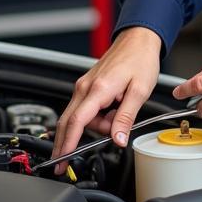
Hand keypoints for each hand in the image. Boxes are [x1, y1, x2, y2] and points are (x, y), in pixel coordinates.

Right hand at [51, 27, 161, 172]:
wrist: (138, 40)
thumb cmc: (140, 60)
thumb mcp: (139, 92)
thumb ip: (126, 118)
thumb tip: (118, 139)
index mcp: (98, 89)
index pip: (76, 122)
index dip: (66, 144)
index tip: (61, 160)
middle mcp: (85, 87)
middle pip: (69, 122)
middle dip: (70, 142)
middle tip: (68, 161)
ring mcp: (84, 85)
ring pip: (80, 118)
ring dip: (97, 126)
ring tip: (119, 114)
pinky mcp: (87, 86)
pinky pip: (85, 109)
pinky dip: (96, 117)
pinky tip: (112, 110)